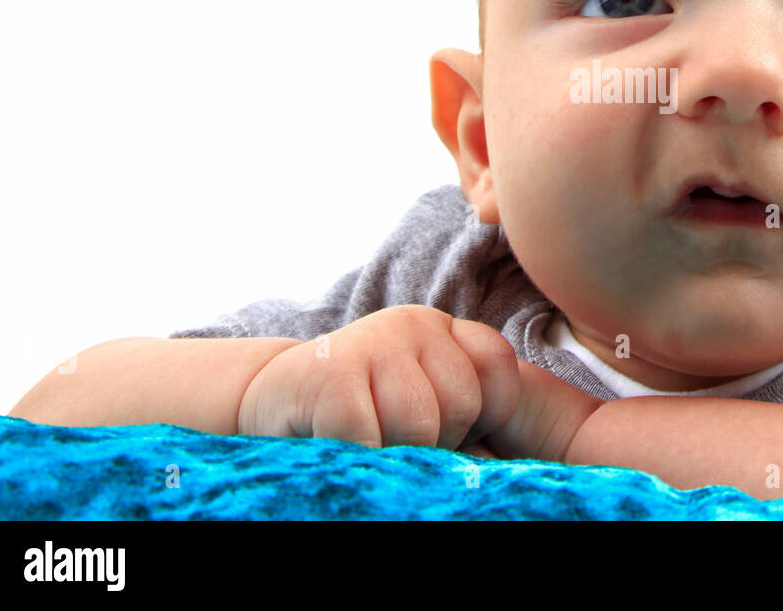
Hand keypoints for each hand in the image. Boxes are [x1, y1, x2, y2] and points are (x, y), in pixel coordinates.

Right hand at [237, 304, 602, 460]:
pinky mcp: (332, 375)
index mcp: (444, 329)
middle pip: (463, 404)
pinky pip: (373, 437)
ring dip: (395, 450)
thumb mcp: (422, 398)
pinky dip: (360, 454)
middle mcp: (414, 323)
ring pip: (420, 425)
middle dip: (436, 439)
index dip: (482, 415)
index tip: (447, 429)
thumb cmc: (361, 413)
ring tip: (368, 435)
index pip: (499, 369)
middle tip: (394, 434)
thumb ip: (467, 407)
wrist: (269, 400)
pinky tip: (341, 439)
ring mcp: (372, 342)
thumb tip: (513, 459)